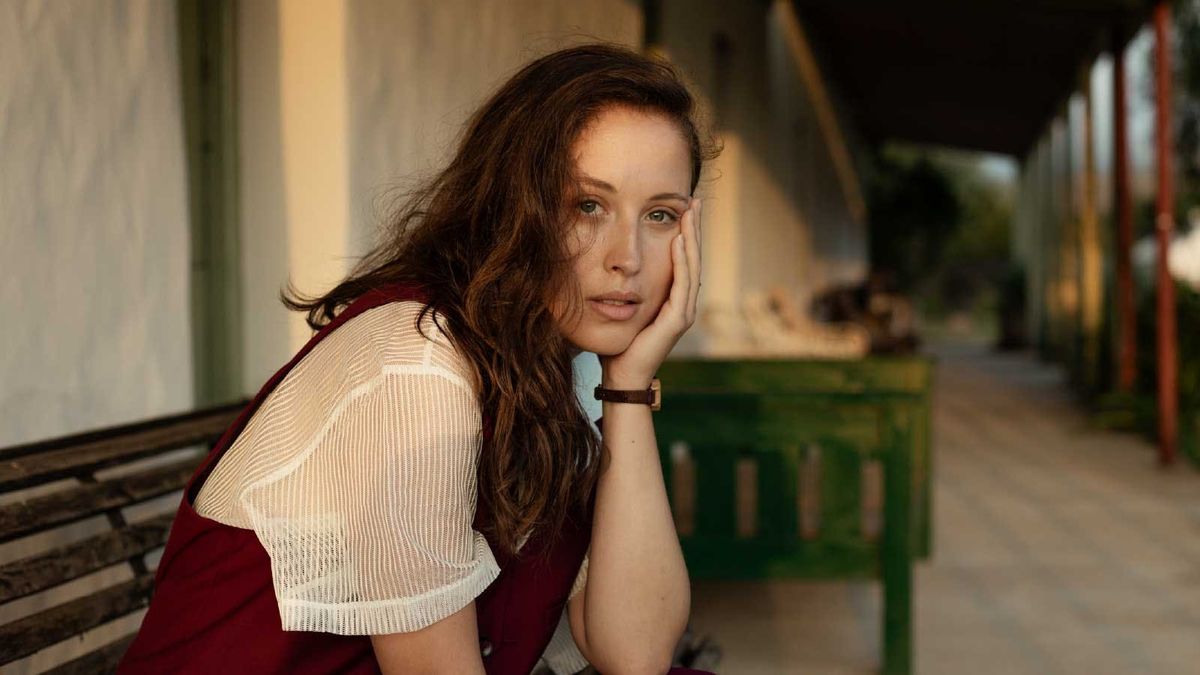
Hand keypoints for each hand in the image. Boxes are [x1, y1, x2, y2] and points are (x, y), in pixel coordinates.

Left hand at [600, 198, 701, 387]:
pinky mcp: (677, 320)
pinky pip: (682, 284)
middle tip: (694, 201)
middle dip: (694, 229)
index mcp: (673, 299)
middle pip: (693, 258)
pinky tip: (679, 241)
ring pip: (692, 266)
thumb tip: (615, 266)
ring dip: (692, 238)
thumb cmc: (620, 344)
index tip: (684, 208)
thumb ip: (627, 289)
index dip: (686, 233)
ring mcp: (683, 311)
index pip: (684, 259)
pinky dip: (682, 261)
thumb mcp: (624, 308)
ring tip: (690, 213)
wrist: (622, 375)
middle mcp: (683, 303)